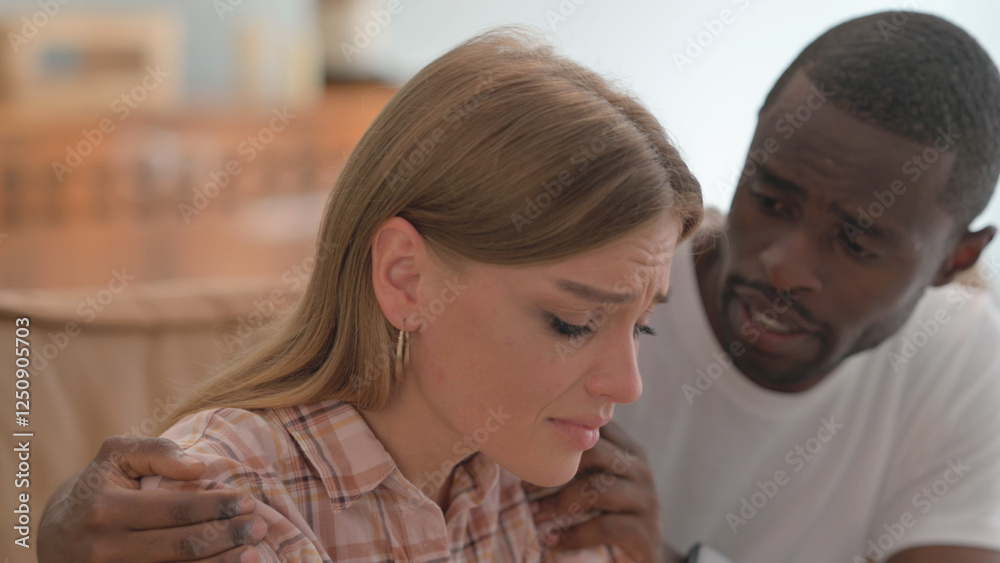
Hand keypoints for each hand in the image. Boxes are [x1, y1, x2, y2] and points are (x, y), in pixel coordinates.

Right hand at [38, 435, 266, 562]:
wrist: (55, 536)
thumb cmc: (98, 488)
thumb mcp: (116, 456)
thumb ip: (157, 450)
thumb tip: (199, 467)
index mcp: (106, 508)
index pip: (175, 509)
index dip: (216, 506)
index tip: (247, 502)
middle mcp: (105, 548)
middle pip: (181, 546)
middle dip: (226, 536)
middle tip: (260, 527)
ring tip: (253, 553)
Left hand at [527, 421, 680, 562]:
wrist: (642, 559)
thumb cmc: (610, 515)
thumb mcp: (598, 485)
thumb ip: (580, 463)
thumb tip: (529, 449)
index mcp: (628, 451)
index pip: (597, 428)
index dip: (563, 433)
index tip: (531, 450)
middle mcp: (641, 470)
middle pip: (595, 452)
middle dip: (556, 470)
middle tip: (526, 487)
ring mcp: (646, 501)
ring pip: (598, 489)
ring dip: (559, 503)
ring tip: (535, 515)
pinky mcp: (645, 532)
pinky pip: (604, 527)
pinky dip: (574, 535)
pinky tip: (555, 540)